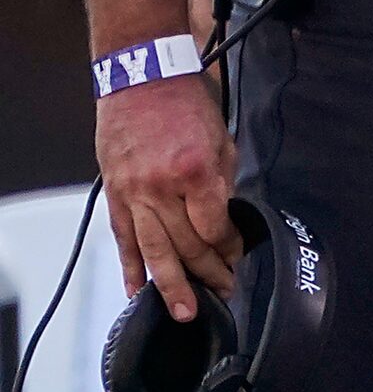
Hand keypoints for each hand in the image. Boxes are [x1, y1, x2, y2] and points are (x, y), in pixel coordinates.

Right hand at [97, 74, 237, 322]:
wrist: (141, 80)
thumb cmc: (186, 104)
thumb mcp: (221, 139)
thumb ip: (223, 183)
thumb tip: (225, 221)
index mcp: (194, 172)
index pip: (214, 227)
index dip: (229, 248)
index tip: (238, 258)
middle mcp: (161, 189)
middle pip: (186, 245)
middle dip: (208, 273)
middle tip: (224, 292)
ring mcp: (133, 195)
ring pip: (153, 252)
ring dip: (171, 286)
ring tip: (185, 312)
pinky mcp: (115, 196)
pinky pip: (124, 240)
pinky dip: (131, 268)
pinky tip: (138, 292)